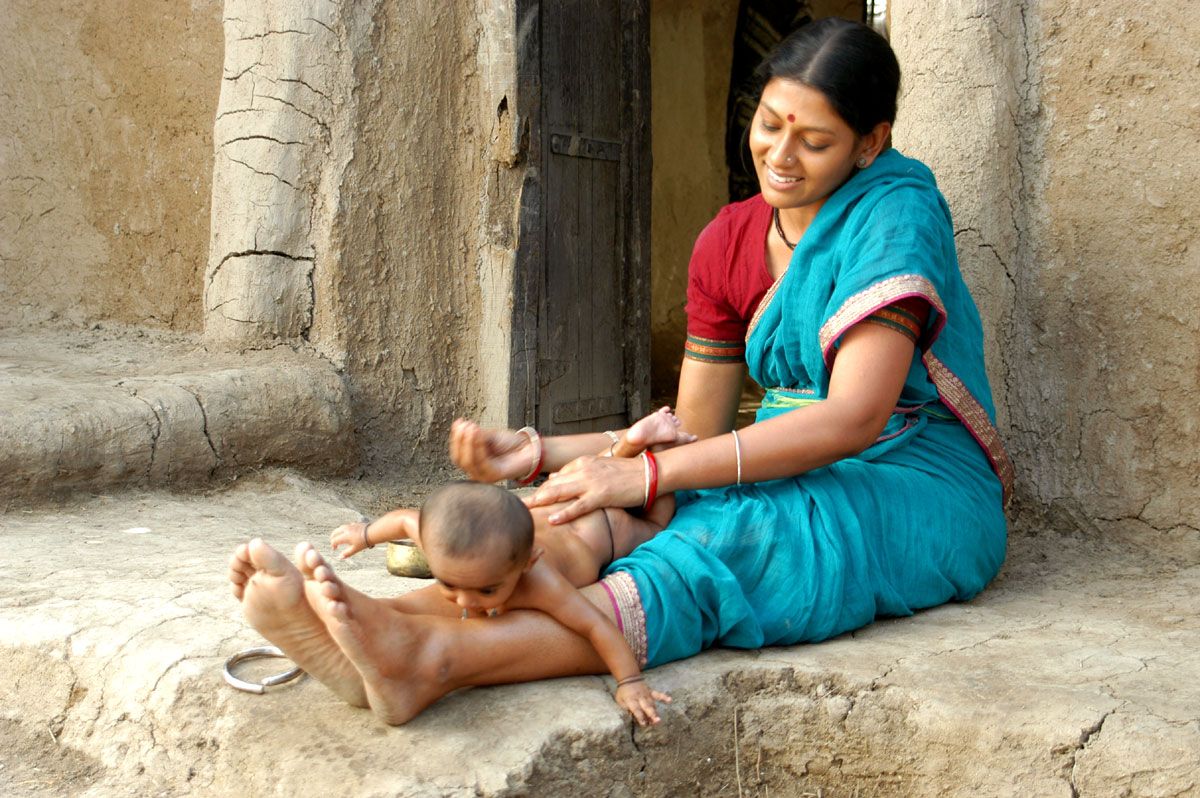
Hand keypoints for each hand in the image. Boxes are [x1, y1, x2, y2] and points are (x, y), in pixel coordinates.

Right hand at [330, 522, 368, 558]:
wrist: (372, 533)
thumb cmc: (364, 542)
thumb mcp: (355, 549)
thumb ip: (347, 553)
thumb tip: (340, 557)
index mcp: (344, 537)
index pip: (335, 540)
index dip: (333, 545)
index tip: (334, 549)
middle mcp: (346, 530)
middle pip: (335, 532)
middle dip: (332, 537)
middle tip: (332, 542)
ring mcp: (350, 526)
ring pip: (340, 528)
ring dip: (337, 532)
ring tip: (337, 536)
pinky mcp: (355, 524)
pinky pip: (347, 526)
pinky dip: (344, 529)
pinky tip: (346, 532)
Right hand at [449, 419, 534, 482]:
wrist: (528, 448)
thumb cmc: (509, 443)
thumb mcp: (488, 436)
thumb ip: (476, 435)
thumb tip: (462, 426)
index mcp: (472, 462)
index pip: (457, 454)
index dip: (456, 438)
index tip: (459, 423)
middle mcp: (476, 471)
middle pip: (459, 460)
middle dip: (460, 441)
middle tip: (465, 425)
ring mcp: (484, 476)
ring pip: (469, 462)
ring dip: (468, 443)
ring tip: (471, 428)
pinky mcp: (494, 476)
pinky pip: (482, 462)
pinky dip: (478, 447)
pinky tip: (479, 434)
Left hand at [526, 454, 645, 524]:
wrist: (650, 472)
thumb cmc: (628, 472)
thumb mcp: (599, 468)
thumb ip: (576, 473)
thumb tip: (554, 478)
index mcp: (582, 463)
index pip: (556, 479)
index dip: (541, 492)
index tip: (528, 501)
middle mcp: (583, 469)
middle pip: (552, 485)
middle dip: (533, 496)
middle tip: (516, 506)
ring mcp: (592, 482)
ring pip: (560, 493)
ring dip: (540, 503)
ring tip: (525, 512)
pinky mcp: (601, 494)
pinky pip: (578, 506)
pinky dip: (563, 513)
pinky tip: (551, 519)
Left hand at [615, 679, 670, 725]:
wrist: (629, 678)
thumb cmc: (623, 692)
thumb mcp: (619, 700)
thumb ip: (625, 707)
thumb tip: (633, 714)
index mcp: (631, 700)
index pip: (636, 709)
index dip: (640, 717)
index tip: (644, 724)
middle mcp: (639, 697)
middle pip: (646, 706)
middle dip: (651, 714)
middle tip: (656, 721)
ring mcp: (646, 694)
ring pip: (652, 704)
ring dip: (655, 712)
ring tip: (658, 720)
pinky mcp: (650, 691)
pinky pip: (658, 694)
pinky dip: (664, 696)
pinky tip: (670, 700)